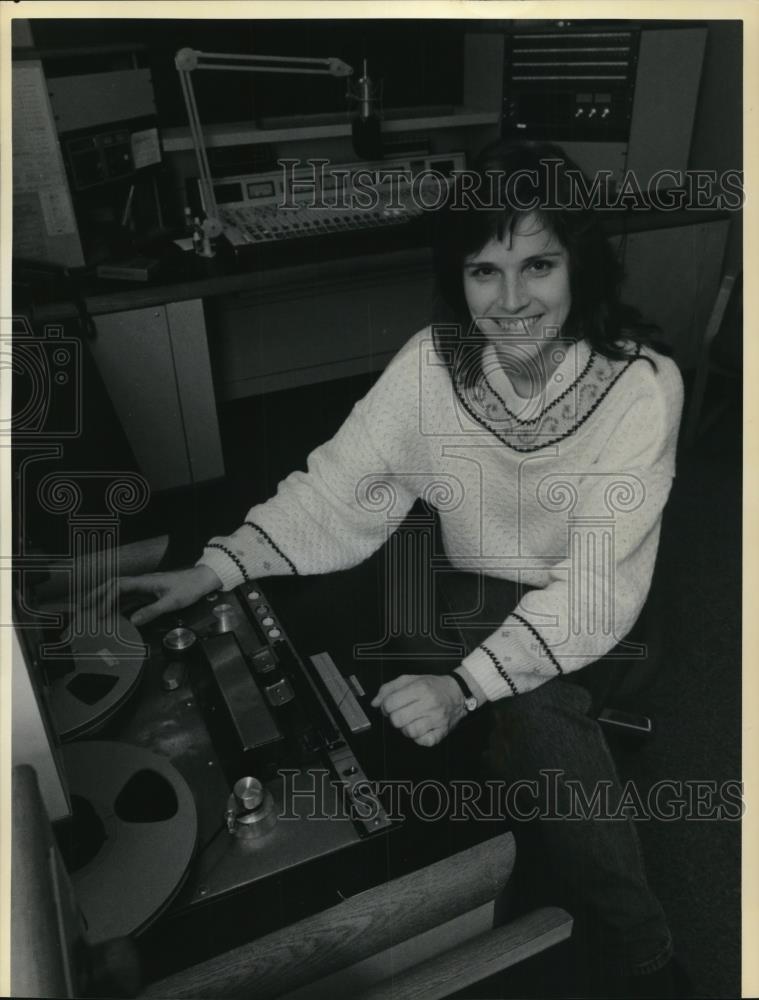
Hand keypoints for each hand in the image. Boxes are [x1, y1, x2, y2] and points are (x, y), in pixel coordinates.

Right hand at [83, 565, 221, 626]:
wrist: (202, 580)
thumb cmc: (189, 588)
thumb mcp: (172, 602)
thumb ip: (152, 611)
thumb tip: (133, 621)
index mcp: (144, 582)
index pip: (118, 587)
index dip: (106, 599)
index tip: (100, 614)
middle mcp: (141, 582)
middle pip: (113, 586)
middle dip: (97, 595)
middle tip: (82, 608)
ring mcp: (145, 587)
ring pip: (120, 592)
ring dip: (106, 600)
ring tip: (92, 612)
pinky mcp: (149, 593)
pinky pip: (129, 598)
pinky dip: (118, 605)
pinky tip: (112, 614)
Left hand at [371, 674, 465, 746]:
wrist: (457, 692)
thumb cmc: (433, 686)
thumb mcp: (410, 679)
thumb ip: (389, 688)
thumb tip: (375, 702)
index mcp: (420, 688)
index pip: (390, 703)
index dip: (385, 706)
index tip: (390, 706)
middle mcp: (429, 703)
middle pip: (397, 719)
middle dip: (395, 718)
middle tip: (400, 713)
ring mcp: (437, 719)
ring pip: (409, 732)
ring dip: (406, 728)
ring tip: (411, 720)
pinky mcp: (442, 731)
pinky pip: (423, 741)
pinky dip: (419, 738)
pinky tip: (420, 728)